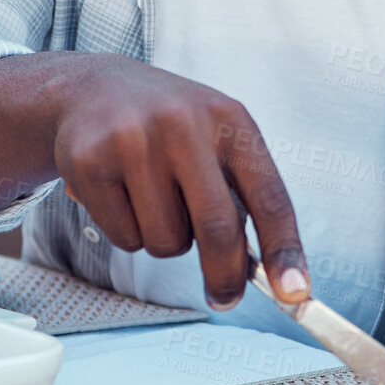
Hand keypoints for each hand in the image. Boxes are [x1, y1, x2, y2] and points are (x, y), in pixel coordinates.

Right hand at [51, 55, 307, 310]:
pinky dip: (127, 233)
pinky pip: (125, 238)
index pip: (269, 195)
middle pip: (218, 228)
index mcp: (228, 118)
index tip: (295, 294)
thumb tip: (262, 272)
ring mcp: (133, 141)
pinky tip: (121, 193)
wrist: (93, 88)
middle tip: (224, 297)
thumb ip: (241, 195)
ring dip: (166, 240)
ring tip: (153, 199)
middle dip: (225, 275)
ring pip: (166, 242)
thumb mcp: (215, 137)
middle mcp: (183, 124)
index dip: (285, 249)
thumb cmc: (169, 125)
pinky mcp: (89, 162)